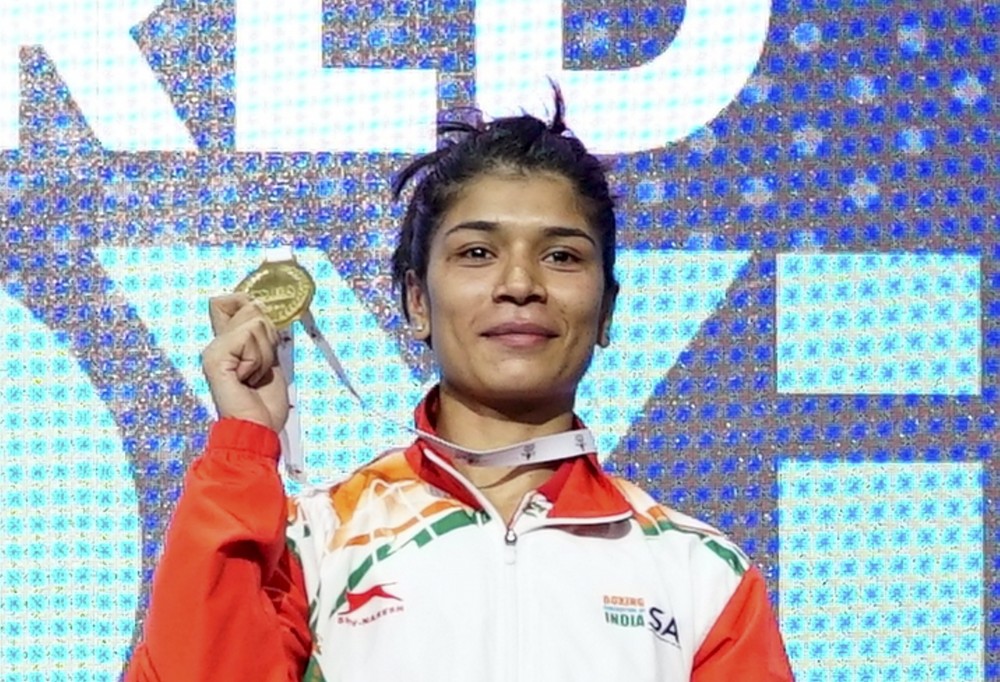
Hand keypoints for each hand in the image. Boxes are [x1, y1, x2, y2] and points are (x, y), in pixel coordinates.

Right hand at [201, 293, 288, 432]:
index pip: (228, 301)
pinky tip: (248, 379)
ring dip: (265, 353)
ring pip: (255, 322)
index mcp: (226, 343)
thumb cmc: (263, 404)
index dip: (251, 305)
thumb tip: (260, 305)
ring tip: (254, 376)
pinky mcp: (215, 357)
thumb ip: (261, 335)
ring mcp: (213, 350)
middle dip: (268, 337)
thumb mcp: (268, 360)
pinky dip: (258, 358)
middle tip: (260, 367)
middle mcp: (215, 343)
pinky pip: (249, 336)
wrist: (256, 430)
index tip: (265, 335)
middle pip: (249, 306)